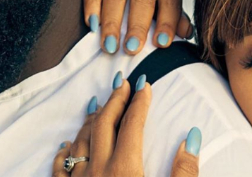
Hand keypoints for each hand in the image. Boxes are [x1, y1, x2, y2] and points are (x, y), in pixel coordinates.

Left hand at [51, 73, 200, 176]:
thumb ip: (184, 172)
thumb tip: (191, 137)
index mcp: (126, 170)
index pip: (133, 124)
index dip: (140, 102)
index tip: (145, 84)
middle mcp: (99, 172)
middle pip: (104, 125)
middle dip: (115, 100)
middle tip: (123, 82)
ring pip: (80, 142)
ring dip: (90, 121)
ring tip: (98, 105)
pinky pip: (60, 170)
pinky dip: (64, 154)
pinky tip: (65, 146)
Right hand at [80, 0, 192, 54]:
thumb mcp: (161, 5)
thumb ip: (173, 18)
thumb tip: (186, 33)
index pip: (170, 0)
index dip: (167, 22)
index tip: (161, 43)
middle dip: (137, 26)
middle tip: (132, 49)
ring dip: (112, 23)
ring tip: (110, 46)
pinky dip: (92, 7)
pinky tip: (92, 25)